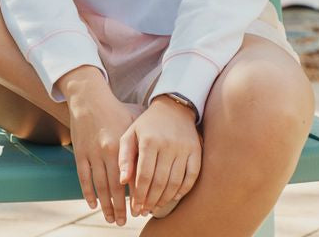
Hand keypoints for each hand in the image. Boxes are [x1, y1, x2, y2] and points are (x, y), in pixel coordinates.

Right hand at [57, 66, 135, 225]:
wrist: (89, 97)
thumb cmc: (115, 108)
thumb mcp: (135, 120)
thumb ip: (145, 139)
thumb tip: (162, 155)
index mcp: (123, 145)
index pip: (132, 177)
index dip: (136, 196)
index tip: (140, 209)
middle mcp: (108, 151)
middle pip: (115, 187)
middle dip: (120, 208)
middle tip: (125, 222)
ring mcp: (92, 153)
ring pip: (99, 186)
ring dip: (105, 205)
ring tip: (111, 219)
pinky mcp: (80, 153)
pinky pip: (84, 178)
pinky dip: (88, 193)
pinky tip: (93, 204)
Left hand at [118, 95, 202, 217]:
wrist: (173, 107)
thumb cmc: (147, 124)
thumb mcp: (130, 134)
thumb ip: (124, 157)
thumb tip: (123, 181)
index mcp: (149, 140)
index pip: (144, 176)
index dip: (139, 195)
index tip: (135, 207)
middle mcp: (168, 145)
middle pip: (160, 182)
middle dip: (150, 200)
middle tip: (144, 210)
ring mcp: (184, 148)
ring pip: (175, 183)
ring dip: (165, 199)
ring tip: (155, 206)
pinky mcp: (196, 151)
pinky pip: (191, 177)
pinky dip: (183, 190)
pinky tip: (173, 197)